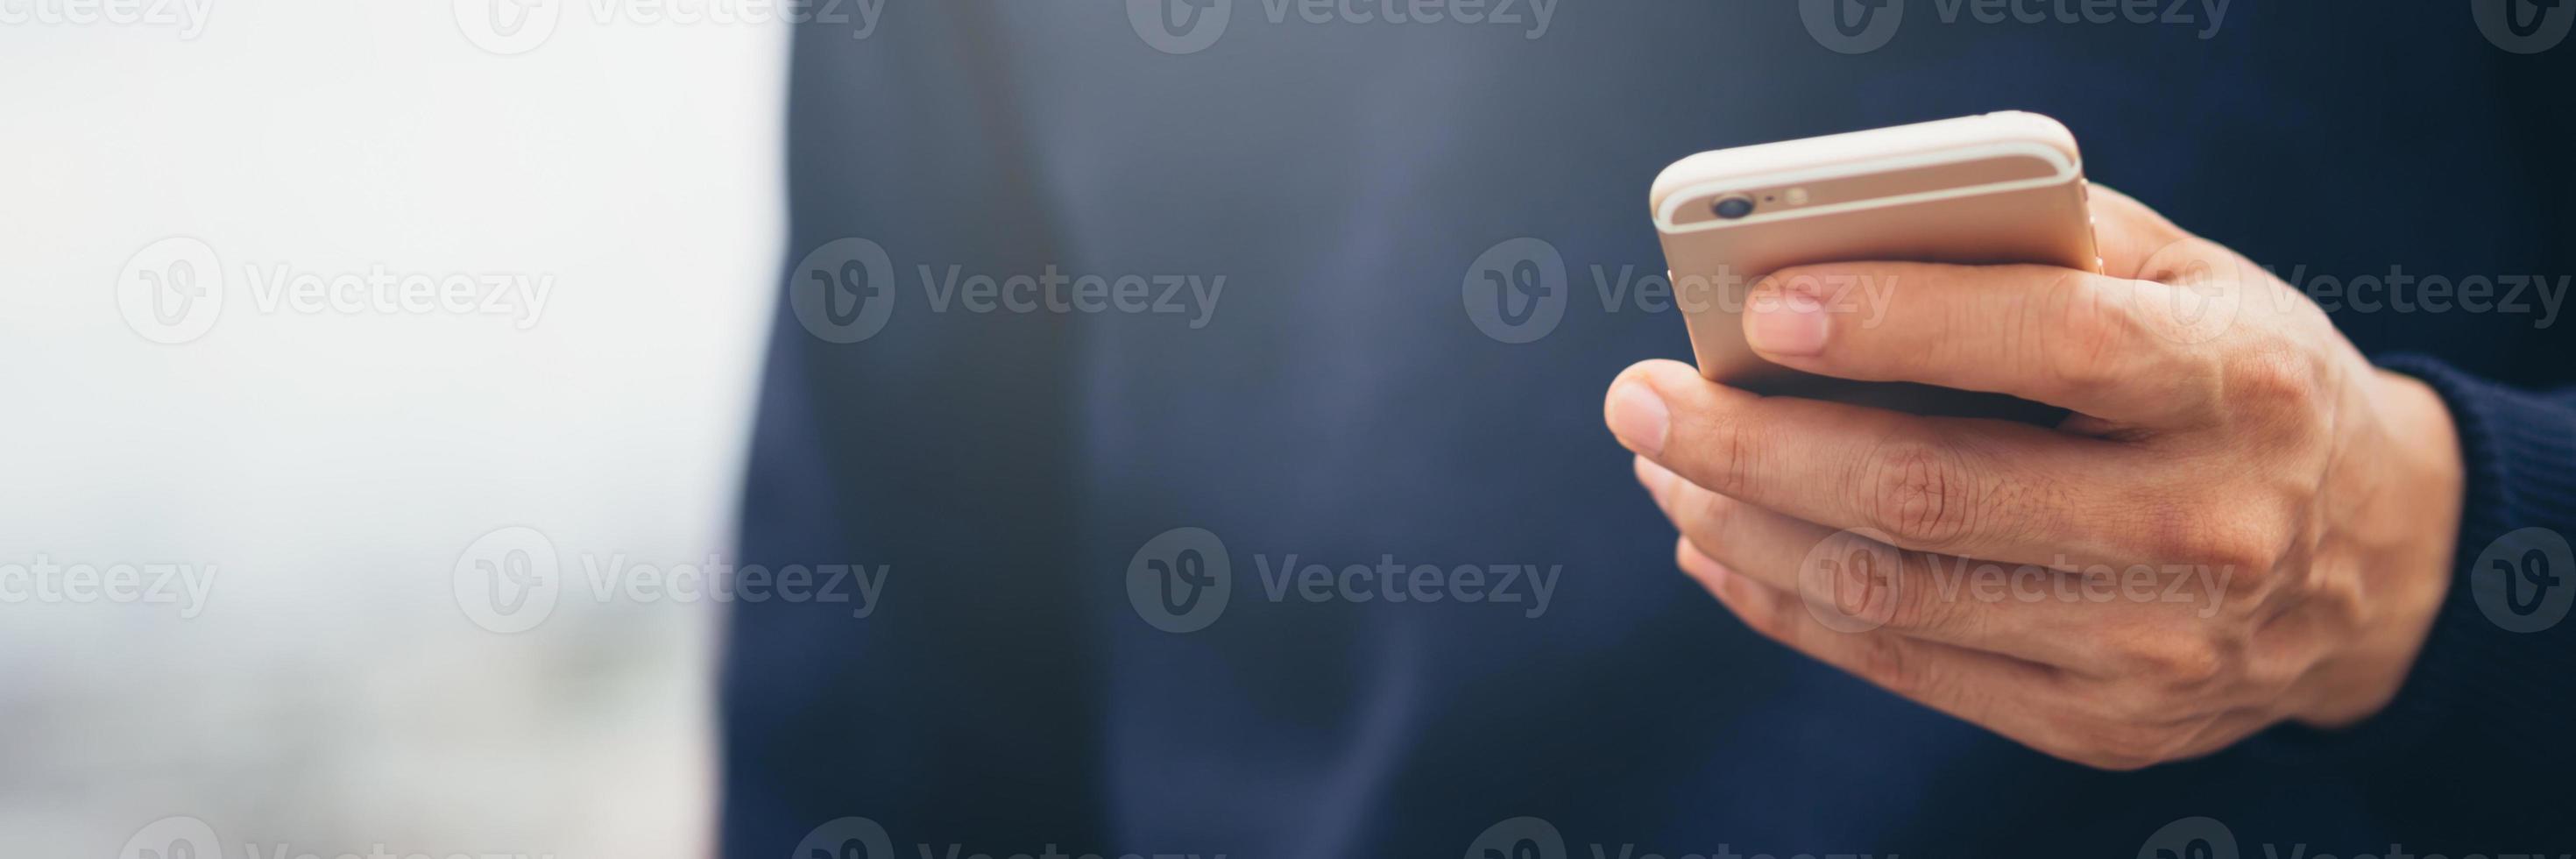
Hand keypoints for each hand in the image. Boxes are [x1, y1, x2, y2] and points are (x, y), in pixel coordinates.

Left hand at [1603, 188, 2466, 769]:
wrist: (2373, 559)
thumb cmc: (2237, 377)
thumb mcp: (2188, 278)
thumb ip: (2036, 244)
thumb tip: (1830, 246)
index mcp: (2239, 383)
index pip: (2052, 346)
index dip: (1897, 323)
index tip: (1760, 307)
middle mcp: (2206, 526)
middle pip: (1931, 491)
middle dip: (1752, 443)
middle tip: (1642, 396)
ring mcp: (2153, 646)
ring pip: (1891, 593)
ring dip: (1741, 527)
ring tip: (1662, 464)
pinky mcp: (2101, 725)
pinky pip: (1901, 665)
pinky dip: (1783, 605)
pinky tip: (1716, 544)